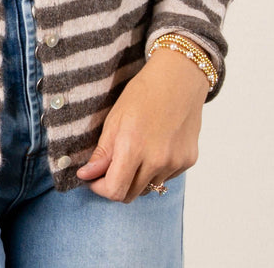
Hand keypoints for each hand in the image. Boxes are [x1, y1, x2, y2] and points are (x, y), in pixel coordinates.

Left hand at [75, 47, 209, 202]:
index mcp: (133, 147)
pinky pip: (166, 177)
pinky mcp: (188, 161)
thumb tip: (85, 176)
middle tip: (110, 167)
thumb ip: (102, 152)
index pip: (114, 191)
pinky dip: (156, 170)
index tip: (94, 178)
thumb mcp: (115, 118)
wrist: (179, 78)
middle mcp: (157, 160)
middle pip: (130, 195)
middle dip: (116, 185)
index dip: (100, 188)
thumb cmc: (143, 93)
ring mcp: (175, 162)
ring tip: (136, 151)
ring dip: (137, 178)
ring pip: (149, 188)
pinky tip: (156, 145)